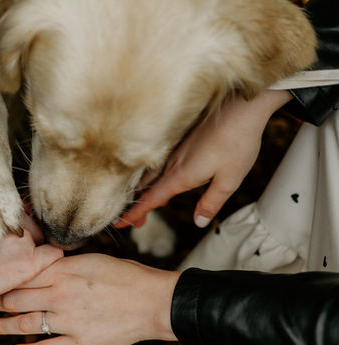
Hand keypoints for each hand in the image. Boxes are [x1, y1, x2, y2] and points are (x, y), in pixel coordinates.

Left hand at [0, 254, 180, 344]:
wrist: (152, 301)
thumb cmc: (126, 276)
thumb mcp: (92, 260)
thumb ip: (64, 265)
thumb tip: (43, 265)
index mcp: (63, 271)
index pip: (22, 275)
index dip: (1, 278)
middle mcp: (60, 295)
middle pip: (16, 299)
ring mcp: (68, 321)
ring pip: (24, 324)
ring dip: (1, 327)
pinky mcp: (78, 343)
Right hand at [114, 90, 292, 228]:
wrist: (241, 103)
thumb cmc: (238, 140)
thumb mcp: (230, 179)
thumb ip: (211, 203)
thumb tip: (198, 222)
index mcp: (181, 175)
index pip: (151, 199)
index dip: (135, 213)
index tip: (120, 224)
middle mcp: (172, 162)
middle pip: (145, 188)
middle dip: (137, 206)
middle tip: (135, 224)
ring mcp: (174, 150)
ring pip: (149, 174)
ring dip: (143, 191)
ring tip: (145, 204)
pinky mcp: (180, 140)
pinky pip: (158, 162)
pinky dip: (151, 176)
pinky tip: (158, 177)